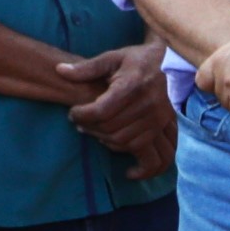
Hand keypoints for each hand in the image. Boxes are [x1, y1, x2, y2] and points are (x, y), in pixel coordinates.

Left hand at [64, 42, 178, 176]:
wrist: (169, 63)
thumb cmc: (136, 61)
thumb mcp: (111, 58)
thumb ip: (87, 67)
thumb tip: (60, 71)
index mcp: (132, 85)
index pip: (101, 111)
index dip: (81, 115)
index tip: (72, 113)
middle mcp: (148, 105)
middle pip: (110, 129)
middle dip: (89, 128)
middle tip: (79, 123)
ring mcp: (158, 120)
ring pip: (125, 143)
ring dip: (105, 141)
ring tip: (95, 133)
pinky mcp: (165, 128)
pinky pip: (155, 155)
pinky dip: (142, 167)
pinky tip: (129, 172)